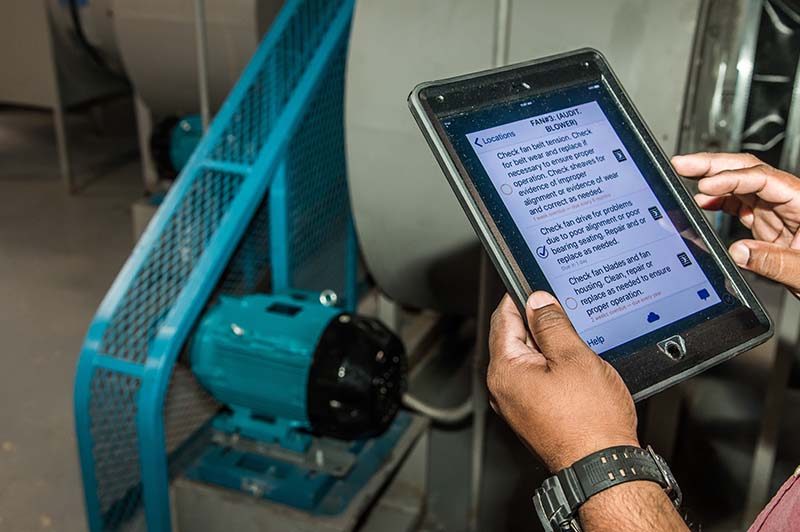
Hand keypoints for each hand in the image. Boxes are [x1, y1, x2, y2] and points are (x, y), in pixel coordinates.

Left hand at [487, 292, 637, 471]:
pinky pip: (536, 380)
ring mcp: (516, 404)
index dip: (521, 297)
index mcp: (505, 370)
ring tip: (576, 341)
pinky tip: (575, 367)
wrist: (603, 467)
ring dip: (548, 346)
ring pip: (528, 359)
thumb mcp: (574, 358)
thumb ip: (552, 324)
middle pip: (513, 338)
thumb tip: (538, 301)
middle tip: (565, 312)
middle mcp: (503, 388)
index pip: (502, 317)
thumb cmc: (590, 422)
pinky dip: (552, 368)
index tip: (536, 286)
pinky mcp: (532, 415)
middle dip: (538, 322)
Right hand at [672, 152, 799, 296]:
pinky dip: (719, 201)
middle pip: (748, 171)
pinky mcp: (770, 224)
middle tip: (682, 163)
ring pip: (741, 185)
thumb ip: (773, 262)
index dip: (731, 179)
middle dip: (714, 165)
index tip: (705, 186)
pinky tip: (703, 202)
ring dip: (712, 180)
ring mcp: (779, 211)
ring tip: (684, 178)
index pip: (762, 179)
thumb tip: (738, 252)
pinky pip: (741, 205)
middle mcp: (790, 202)